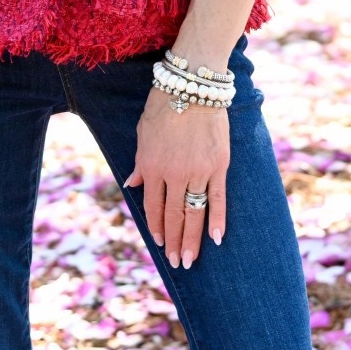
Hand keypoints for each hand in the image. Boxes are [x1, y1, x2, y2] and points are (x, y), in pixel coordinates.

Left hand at [124, 89, 228, 266]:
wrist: (192, 86)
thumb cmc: (163, 105)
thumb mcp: (142, 134)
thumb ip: (140, 163)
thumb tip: (131, 185)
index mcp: (152, 167)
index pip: (153, 207)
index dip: (156, 227)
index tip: (160, 243)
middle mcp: (174, 174)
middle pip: (174, 216)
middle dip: (174, 242)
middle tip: (177, 263)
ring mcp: (198, 172)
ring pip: (195, 213)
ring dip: (192, 239)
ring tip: (191, 259)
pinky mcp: (219, 166)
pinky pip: (218, 198)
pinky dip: (218, 220)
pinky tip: (218, 239)